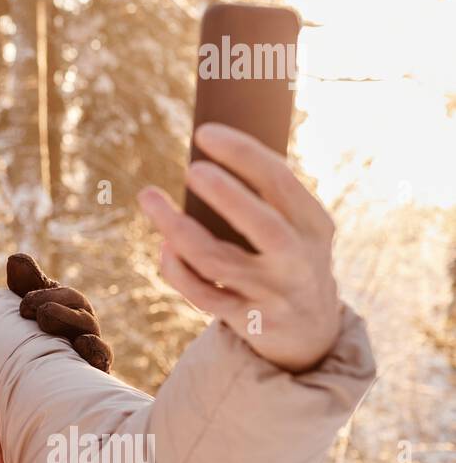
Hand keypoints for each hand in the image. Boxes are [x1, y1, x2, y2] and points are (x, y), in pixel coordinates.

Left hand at [7, 253, 113, 372]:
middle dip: (61, 312)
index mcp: (73, 308)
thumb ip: (27, 283)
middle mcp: (86, 327)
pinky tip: (84, 346)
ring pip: (91, 338)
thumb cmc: (38, 329)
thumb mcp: (32, 305)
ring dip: (75, 329)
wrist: (39, 371)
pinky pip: (101, 361)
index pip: (67, 297)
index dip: (46, 296)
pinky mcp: (93, 370)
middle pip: (80, 316)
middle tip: (40, 313)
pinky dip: (97, 353)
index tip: (23, 305)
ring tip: (60, 326)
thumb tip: (15, 259)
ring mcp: (91, 349)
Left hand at [136, 122, 342, 373]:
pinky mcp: (247, 321)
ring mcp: (272, 294)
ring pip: (217, 261)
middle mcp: (297, 259)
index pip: (280, 181)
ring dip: (177, 229)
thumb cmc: (286, 255)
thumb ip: (260, 198)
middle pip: (261, 225)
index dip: (242, 153)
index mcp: (313, 223)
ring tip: (149, 198)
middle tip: (190, 168)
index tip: (204, 132)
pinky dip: (177, 268)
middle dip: (226, 195)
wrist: (311, 330)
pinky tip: (163, 245)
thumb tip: (203, 160)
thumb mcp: (293, 226)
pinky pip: (202, 295)